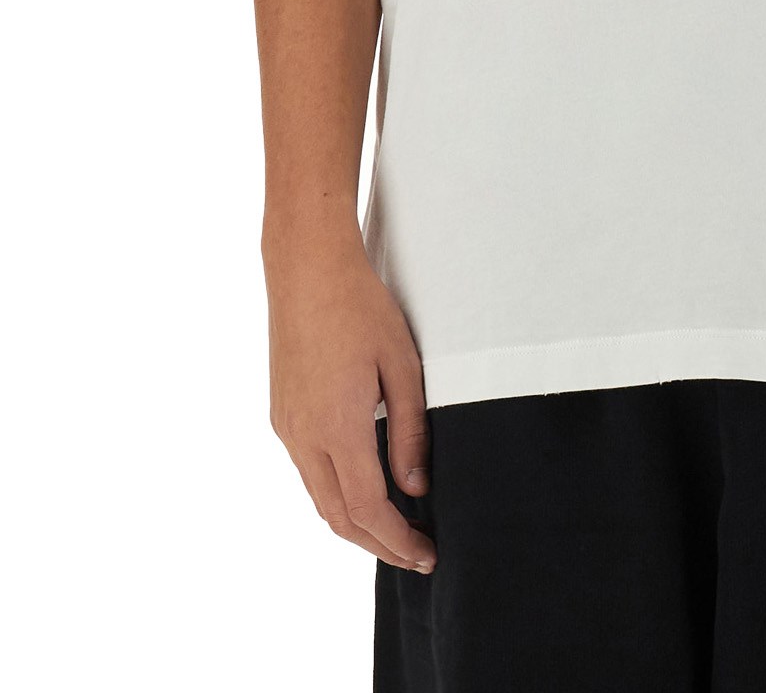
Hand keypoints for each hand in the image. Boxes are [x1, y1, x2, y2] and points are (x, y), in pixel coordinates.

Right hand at [264, 232, 436, 572]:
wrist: (307, 269)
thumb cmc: (361, 307)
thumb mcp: (402, 367)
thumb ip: (409, 433)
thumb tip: (415, 489)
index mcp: (337, 427)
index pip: (368, 510)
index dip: (397, 541)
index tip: (426, 555)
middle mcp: (303, 436)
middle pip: (338, 517)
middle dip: (377, 545)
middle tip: (415, 555)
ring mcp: (287, 426)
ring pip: (319, 497)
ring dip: (355, 523)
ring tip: (394, 531)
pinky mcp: (282, 414)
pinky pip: (308, 471)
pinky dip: (336, 494)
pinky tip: (363, 489)